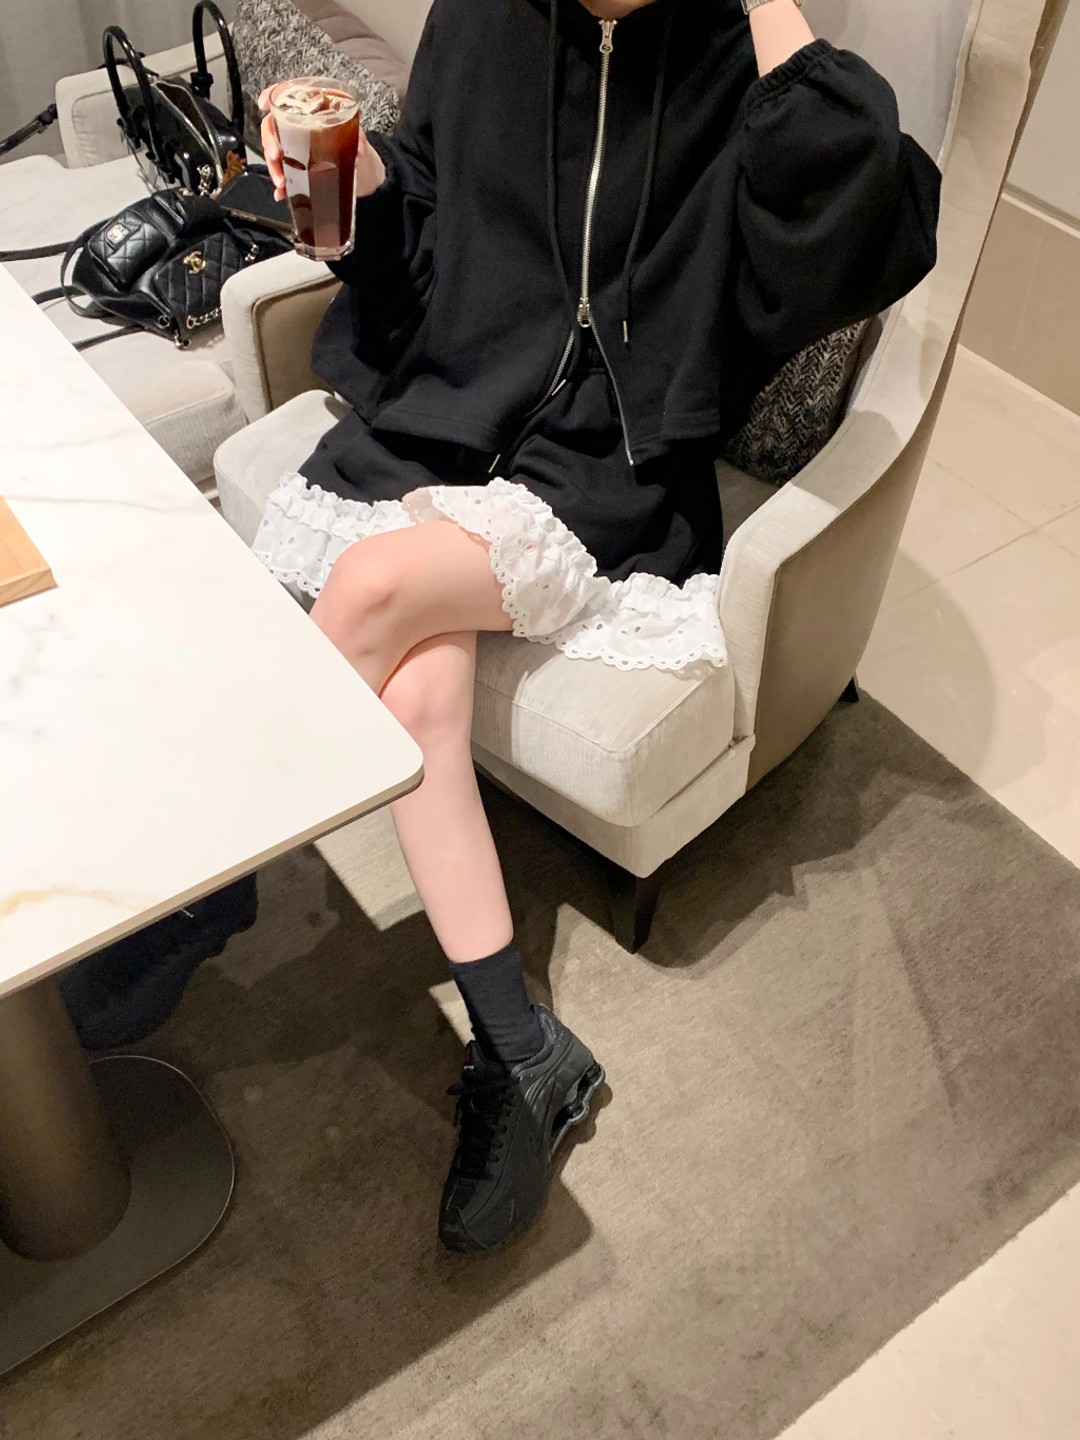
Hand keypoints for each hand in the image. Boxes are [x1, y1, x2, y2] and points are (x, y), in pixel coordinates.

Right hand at [258, 86, 386, 201]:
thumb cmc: (357, 148)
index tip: (264, 104)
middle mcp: (301, 127)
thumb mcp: (359, 139)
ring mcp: (297, 148)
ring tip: (281, 181)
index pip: (288, 97)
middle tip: (275, 156)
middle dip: (270, 141)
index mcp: (313, 112)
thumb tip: (359, 146)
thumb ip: (359, 139)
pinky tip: (281, 193)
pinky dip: (281, 185)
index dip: (272, 96)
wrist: (363, 171)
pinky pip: (284, 173)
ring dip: (274, 167)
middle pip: (275, 127)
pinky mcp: (298, 167)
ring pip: (275, 152)